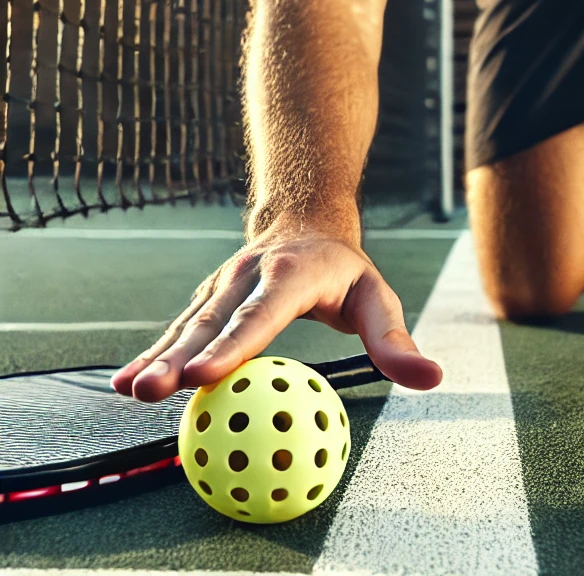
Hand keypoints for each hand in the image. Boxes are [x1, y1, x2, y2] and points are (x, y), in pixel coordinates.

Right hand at [109, 211, 442, 401]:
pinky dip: (153, 353)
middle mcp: (250, 276)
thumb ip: (395, 341)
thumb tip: (431, 379)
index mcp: (293, 274)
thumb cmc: (344, 270)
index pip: (262, 313)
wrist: (305, 218)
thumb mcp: (378, 298)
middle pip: (213, 321)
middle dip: (180, 357)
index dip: (234, 345)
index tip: (205, 376)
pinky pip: (179, 329)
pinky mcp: (208, 298)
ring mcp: (223, 284)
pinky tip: (124, 382)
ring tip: (129, 391)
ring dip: (158, 357)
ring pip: (188, 324)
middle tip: (152, 392)